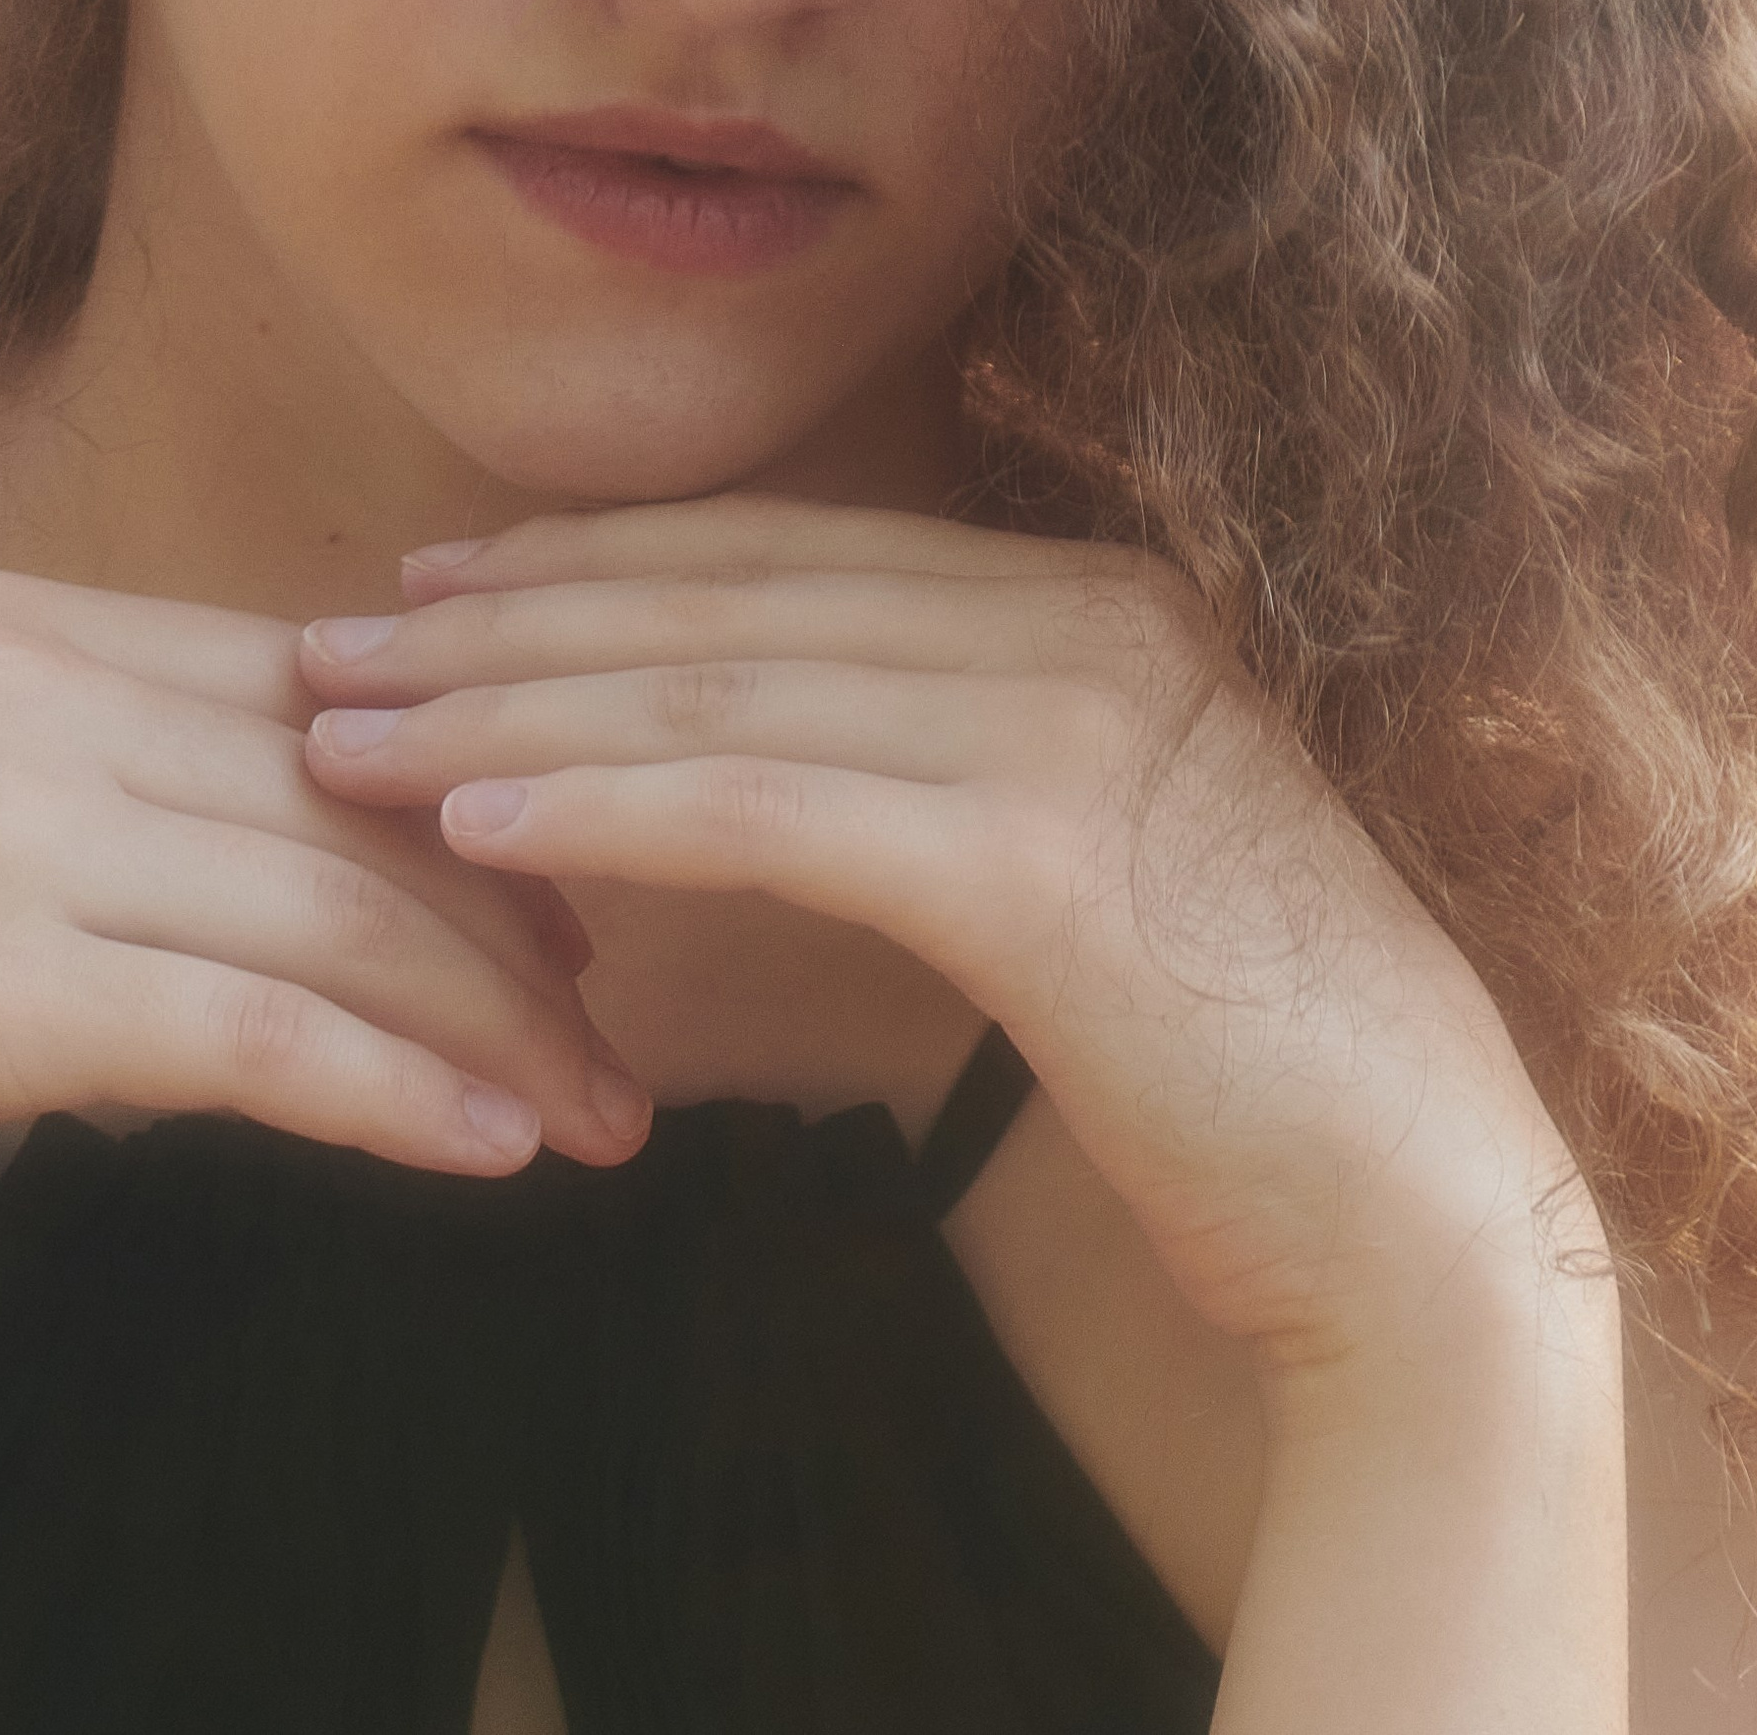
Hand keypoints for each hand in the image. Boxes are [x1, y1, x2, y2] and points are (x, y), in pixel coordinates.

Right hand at [0, 570, 649, 1270]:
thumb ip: (109, 770)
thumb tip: (305, 850)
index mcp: (36, 624)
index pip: (324, 698)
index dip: (463, 797)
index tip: (554, 887)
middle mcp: (37, 692)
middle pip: (359, 806)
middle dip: (513, 919)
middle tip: (611, 1013)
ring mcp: (11, 826)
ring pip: (335, 918)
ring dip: (497, 1023)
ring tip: (600, 1109)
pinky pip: (255, 1039)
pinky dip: (397, 1094)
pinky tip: (495, 1144)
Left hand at [296, 496, 1600, 1364]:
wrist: (1418, 1197)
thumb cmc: (1238, 1046)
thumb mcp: (1083, 851)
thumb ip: (941, 767)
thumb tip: (745, 753)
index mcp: (1088, 601)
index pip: (788, 560)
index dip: (598, 566)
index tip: (446, 586)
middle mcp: (1079, 620)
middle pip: (730, 605)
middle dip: (512, 622)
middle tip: (337, 642)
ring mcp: (1065, 722)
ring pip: (726, 696)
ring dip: (515, 711)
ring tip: (355, 735)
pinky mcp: (1038, 856)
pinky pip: (771, 812)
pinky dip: (610, 809)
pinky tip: (478, 824)